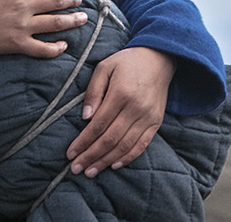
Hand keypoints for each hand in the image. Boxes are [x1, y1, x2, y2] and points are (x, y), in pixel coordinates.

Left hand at [66, 46, 175, 176]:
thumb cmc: (127, 62)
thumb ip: (93, 91)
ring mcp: (148, 117)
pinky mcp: (156, 122)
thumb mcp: (105, 67)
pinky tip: (114, 165)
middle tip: (76, 168)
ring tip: (91, 171)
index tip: (70, 153)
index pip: (98, 125)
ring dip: (106, 161)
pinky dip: (128, 157)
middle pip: (110, 139)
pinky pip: (142, 145)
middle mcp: (136, 108)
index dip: (83, 142)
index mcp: (121, 93)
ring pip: (124, 146)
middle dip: (91, 156)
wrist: (159, 58)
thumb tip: (85, 117)